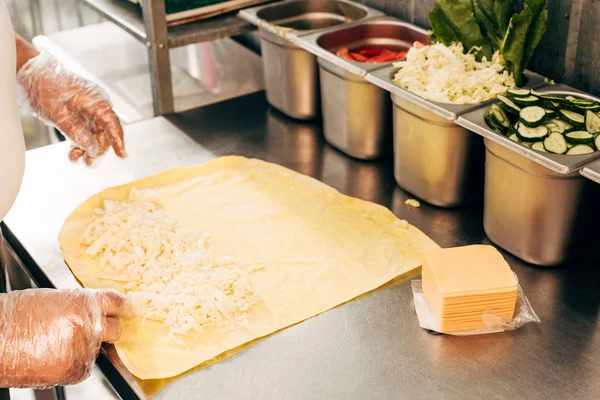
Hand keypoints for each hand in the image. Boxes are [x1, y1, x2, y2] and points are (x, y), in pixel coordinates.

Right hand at [0, 288, 124, 388]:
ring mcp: (84, 349)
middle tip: (91, 331)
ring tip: (56, 343)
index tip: (125, 311)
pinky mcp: (75, 370)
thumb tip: (98, 313)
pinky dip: (73, 364)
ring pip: (97, 350)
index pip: (117, 303)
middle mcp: (89, 325)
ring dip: (85, 348)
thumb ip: (81, 306)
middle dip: (108, 331)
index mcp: (85, 303)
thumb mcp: (54, 299)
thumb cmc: (16, 317)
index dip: (121, 308)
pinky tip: (52, 356)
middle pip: (116, 329)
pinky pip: (84, 367)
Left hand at [17, 53, 125, 165]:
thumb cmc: (44, 87)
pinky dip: (79, 140)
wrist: (29, 73)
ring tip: (78, 158)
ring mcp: (86, 107)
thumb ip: (78, 133)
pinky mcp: (78, 110)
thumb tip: (92, 148)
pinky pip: (84, 128)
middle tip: (89, 161)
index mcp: (95, 100)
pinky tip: (73, 151)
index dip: (117, 140)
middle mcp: (94, 104)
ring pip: (93, 132)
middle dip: (97, 148)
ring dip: (87, 146)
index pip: (112, 123)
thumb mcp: (59, 114)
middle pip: (103, 130)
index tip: (122, 155)